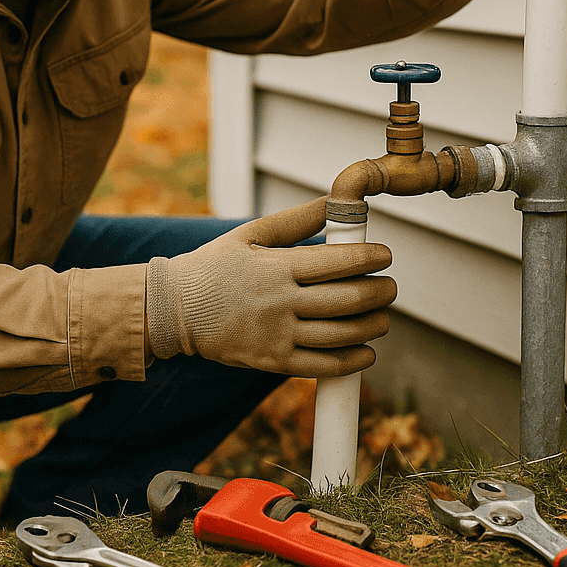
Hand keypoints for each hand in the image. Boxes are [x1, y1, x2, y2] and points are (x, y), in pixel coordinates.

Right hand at [146, 197, 395, 377]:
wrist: (175, 309)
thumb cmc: (215, 266)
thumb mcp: (251, 234)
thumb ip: (297, 219)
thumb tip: (336, 200)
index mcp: (276, 267)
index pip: (337, 261)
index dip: (369, 257)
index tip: (385, 255)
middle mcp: (279, 303)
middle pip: (345, 300)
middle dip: (378, 293)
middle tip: (391, 287)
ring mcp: (276, 335)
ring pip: (339, 335)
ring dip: (371, 326)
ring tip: (383, 317)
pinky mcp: (271, 362)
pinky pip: (320, 366)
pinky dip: (350, 361)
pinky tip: (366, 352)